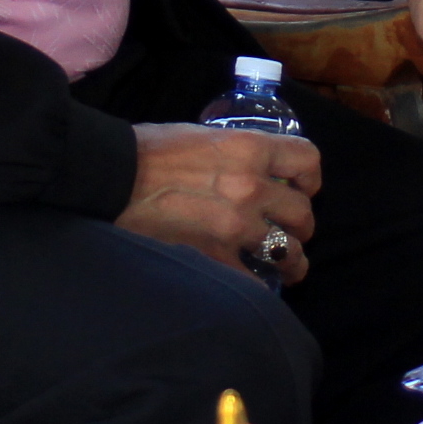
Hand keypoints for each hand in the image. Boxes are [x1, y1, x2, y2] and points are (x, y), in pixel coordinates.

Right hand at [119, 123, 319, 282]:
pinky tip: (254, 286)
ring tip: (287, 266)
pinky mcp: (215, 258)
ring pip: (289, 253)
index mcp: (250, 149)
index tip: (302, 188)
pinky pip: (255, 283)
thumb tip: (252, 168)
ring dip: (291, 261)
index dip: (310, 178)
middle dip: (300, 225)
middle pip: (303, 213)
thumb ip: (236, 153)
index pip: (307, 161)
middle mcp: (252, 187)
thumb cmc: (150, 150)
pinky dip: (258, 287)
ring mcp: (236, 227)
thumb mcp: (204, 136)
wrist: (112, 177)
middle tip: (289, 230)